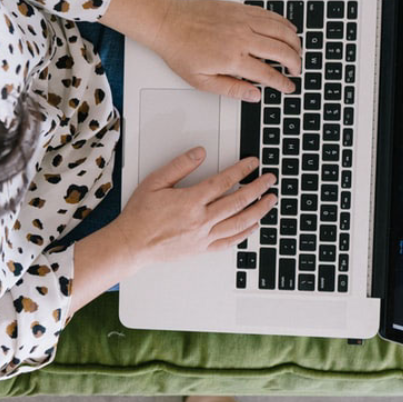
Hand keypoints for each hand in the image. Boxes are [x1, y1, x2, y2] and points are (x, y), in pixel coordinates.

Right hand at [109, 147, 276, 264]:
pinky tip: (254, 225)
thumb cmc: (140, 215)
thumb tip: (200, 153)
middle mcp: (201, 220)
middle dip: (258, 188)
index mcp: (190, 201)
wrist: (132, 244)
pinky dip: (245, 234)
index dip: (242, 170)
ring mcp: (203, 237)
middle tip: (270, 180)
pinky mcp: (202, 249)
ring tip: (270, 201)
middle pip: (238, 201)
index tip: (253, 163)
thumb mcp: (155, 182)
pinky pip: (229, 242)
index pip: (224, 182)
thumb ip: (179, 165)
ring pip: (239, 223)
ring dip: (259, 210)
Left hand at [153, 0, 302, 101]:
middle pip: (281, 50)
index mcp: (233, 59)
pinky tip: (287, 29)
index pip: (268, 74)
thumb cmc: (180, 50)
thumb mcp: (202, 81)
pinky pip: (269, 14)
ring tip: (297, 51)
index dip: (283, 82)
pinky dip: (283, 23)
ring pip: (280, 30)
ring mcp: (242, 21)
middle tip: (296, 70)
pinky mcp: (239, 9)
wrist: (167, 23)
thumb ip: (232, 89)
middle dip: (295, 62)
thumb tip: (254, 95)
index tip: (288, 86)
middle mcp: (241, 38)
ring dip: (293, 42)